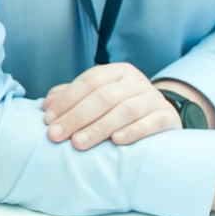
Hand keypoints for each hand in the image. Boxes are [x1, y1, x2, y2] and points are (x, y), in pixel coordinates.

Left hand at [42, 63, 181, 149]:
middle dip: (77, 117)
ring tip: (78, 143)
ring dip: (99, 127)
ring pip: (125, 110)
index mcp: (116, 71)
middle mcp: (136, 81)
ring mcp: (153, 98)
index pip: (89, 80)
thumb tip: (47, 105)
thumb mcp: (97, 97)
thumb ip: (72, 97)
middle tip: (57, 135)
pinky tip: (116, 141)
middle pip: (104, 96)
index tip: (48, 120)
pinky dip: (133, 131)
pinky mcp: (167, 117)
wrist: (161, 116)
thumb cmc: (120, 108)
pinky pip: (151, 122)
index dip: (67, 100)